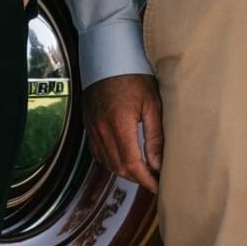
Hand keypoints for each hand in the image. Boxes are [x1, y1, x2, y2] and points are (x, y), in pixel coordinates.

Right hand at [83, 74, 163, 193]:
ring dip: (124, 171)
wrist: (108, 59)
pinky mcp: (88, 125)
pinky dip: (111, 161)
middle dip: (137, 178)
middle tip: (154, 180)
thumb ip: (155, 136)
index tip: (158, 186)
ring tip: (142, 171)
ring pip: (107, 162)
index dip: (146, 180)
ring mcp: (92, 128)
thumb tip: (158, 164)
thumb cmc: (134, 77)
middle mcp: (102, 129)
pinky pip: (97, 152)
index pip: (132, 164)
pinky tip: (123, 158)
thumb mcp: (152, 104)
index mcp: (119, 125)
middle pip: (118, 167)